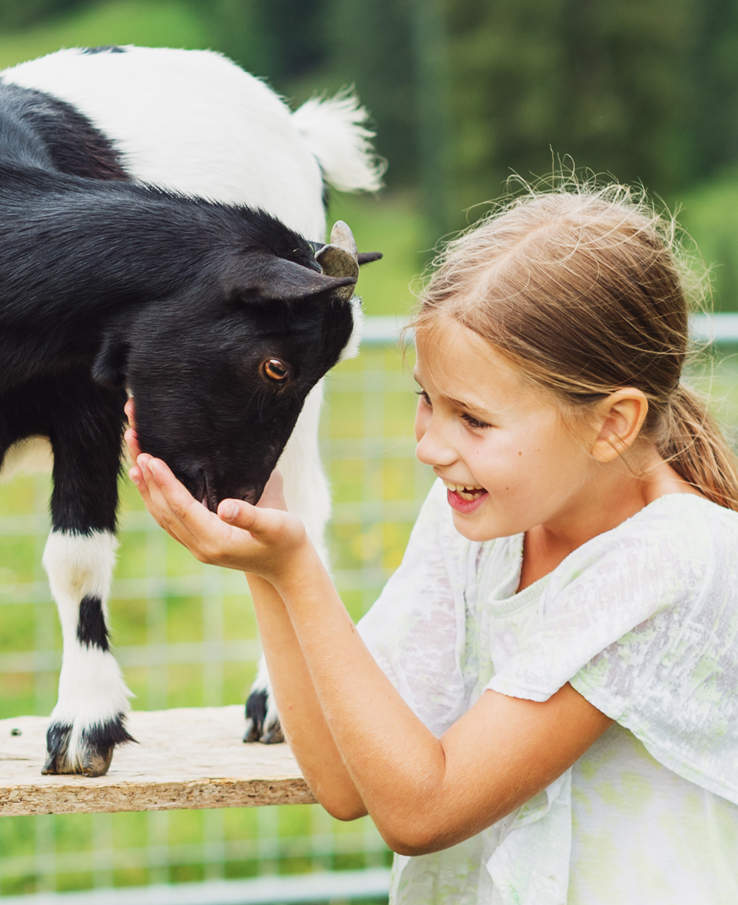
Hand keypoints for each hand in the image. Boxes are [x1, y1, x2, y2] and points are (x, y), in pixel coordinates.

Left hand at [124, 410, 307, 580]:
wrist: (288, 568)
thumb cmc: (287, 542)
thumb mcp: (275, 525)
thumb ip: (249, 516)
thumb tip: (225, 507)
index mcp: (215, 541)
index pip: (181, 507)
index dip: (164, 482)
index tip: (149, 457)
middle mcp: (199, 546)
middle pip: (164, 509)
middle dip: (147, 478)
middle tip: (134, 444)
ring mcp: (197, 546)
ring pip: (162, 515)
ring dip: (147, 488)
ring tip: (135, 461)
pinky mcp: (199, 541)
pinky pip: (170, 518)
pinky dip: (157, 499)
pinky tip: (152, 484)